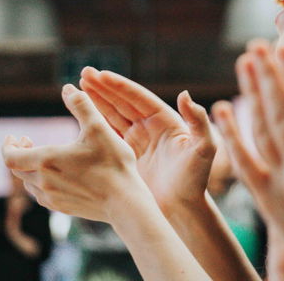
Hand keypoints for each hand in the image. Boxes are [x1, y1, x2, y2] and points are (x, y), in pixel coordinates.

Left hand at [2, 84, 148, 223]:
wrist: (125, 201)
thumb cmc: (113, 163)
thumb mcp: (99, 127)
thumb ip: (82, 105)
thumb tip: (67, 88)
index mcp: (47, 161)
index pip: (11, 157)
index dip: (8, 146)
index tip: (14, 137)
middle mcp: (44, 182)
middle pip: (18, 169)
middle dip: (19, 153)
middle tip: (27, 141)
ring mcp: (53, 198)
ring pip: (29, 183)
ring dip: (29, 168)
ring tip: (41, 157)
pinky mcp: (63, 208)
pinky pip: (42, 195)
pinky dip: (41, 182)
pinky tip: (56, 175)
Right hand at [79, 67, 215, 207]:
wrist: (183, 210)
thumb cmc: (196, 180)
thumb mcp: (204, 148)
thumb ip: (199, 121)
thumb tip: (185, 94)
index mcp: (166, 120)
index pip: (138, 98)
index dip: (120, 86)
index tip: (102, 75)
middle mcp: (150, 127)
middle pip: (122, 102)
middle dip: (104, 88)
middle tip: (85, 73)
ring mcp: (138, 141)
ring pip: (113, 116)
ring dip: (97, 101)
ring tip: (79, 87)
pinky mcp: (127, 156)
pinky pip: (108, 136)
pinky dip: (95, 124)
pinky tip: (81, 115)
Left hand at [213, 39, 283, 280]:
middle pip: (281, 113)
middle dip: (268, 76)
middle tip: (257, 44)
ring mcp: (281, 186)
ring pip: (262, 132)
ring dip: (251, 95)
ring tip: (244, 62)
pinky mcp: (267, 200)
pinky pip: (245, 163)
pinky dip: (232, 136)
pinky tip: (221, 109)